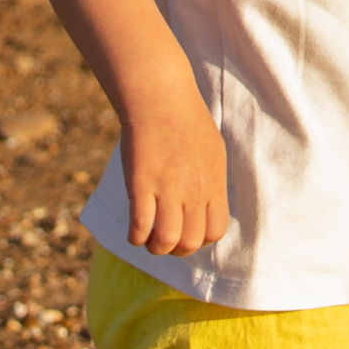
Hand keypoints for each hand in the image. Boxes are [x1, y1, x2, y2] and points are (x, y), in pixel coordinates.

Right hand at [121, 91, 228, 259]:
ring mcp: (168, 188)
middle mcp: (194, 190)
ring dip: (155, 247)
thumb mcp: (213, 152)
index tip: (186, 232)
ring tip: (148, 239)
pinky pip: (139, 226)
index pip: (215, 231)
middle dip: (177, 249)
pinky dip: (135, 237)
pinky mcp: (142, 184)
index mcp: (213, 183)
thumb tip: (207, 208)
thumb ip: (211, 183)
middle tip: (164, 239)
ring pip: (165, 241)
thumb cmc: (186, 121)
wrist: (160, 99)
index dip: (200, 240)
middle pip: (191, 241)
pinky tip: (134, 232)